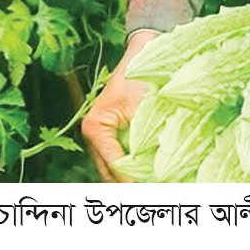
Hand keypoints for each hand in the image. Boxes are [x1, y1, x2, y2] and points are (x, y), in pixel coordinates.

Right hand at [81, 30, 159, 182]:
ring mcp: (103, 136)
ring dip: (131, 182)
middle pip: (109, 174)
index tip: (150, 194)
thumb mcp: (146, 107)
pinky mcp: (115, 135)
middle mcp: (95, 135)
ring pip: (113, 171)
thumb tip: (154, 171)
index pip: (115, 164)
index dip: (132, 182)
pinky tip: (149, 181)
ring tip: (152, 196)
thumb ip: (145, 138)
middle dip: (129, 188)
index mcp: (96, 127)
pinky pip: (121, 160)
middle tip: (152, 201)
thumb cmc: (144, 74)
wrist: (146, 49)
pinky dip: (132, 171)